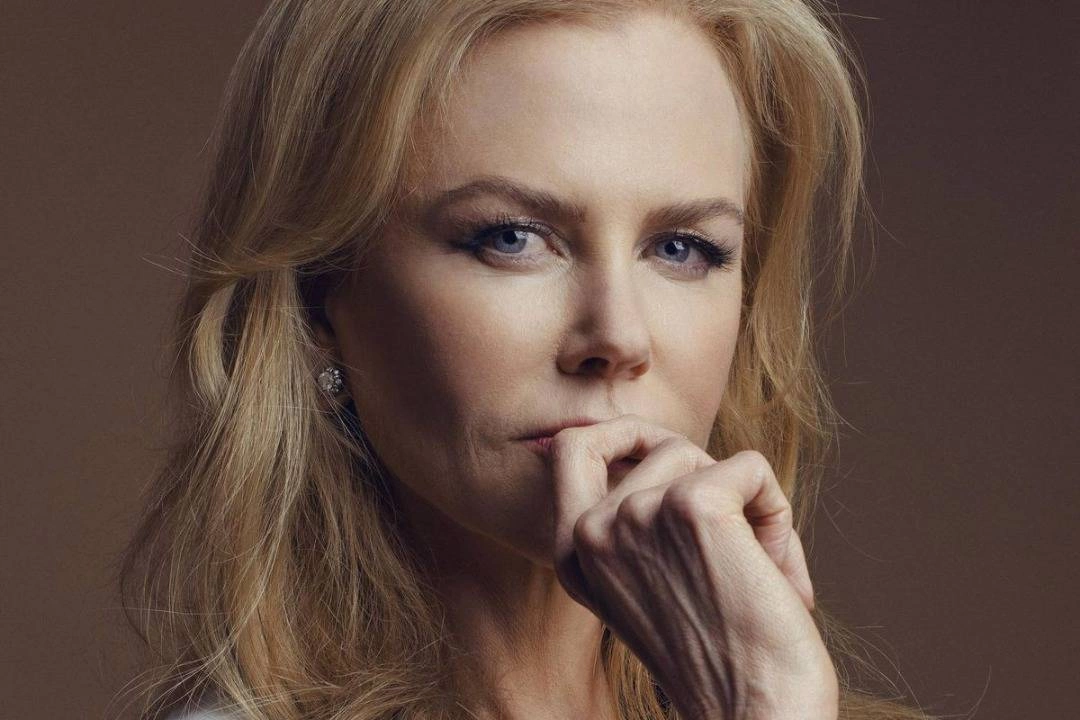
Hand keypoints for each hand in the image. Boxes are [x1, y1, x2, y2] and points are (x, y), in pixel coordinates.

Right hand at [549, 414, 838, 719]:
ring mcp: (638, 514)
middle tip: (734, 522)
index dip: (620, 431)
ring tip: (755, 570)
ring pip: (705, 456)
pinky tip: (776, 574)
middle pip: (657, 444)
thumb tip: (662, 446)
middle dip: (703, 470)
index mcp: (573, 553)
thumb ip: (635, 525)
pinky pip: (752, 467)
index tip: (659, 447)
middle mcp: (593, 530)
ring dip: (747, 505)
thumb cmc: (718, 656)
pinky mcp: (694, 505)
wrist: (756, 715)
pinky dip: (777, 512)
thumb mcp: (647, 585)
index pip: (571, 447)